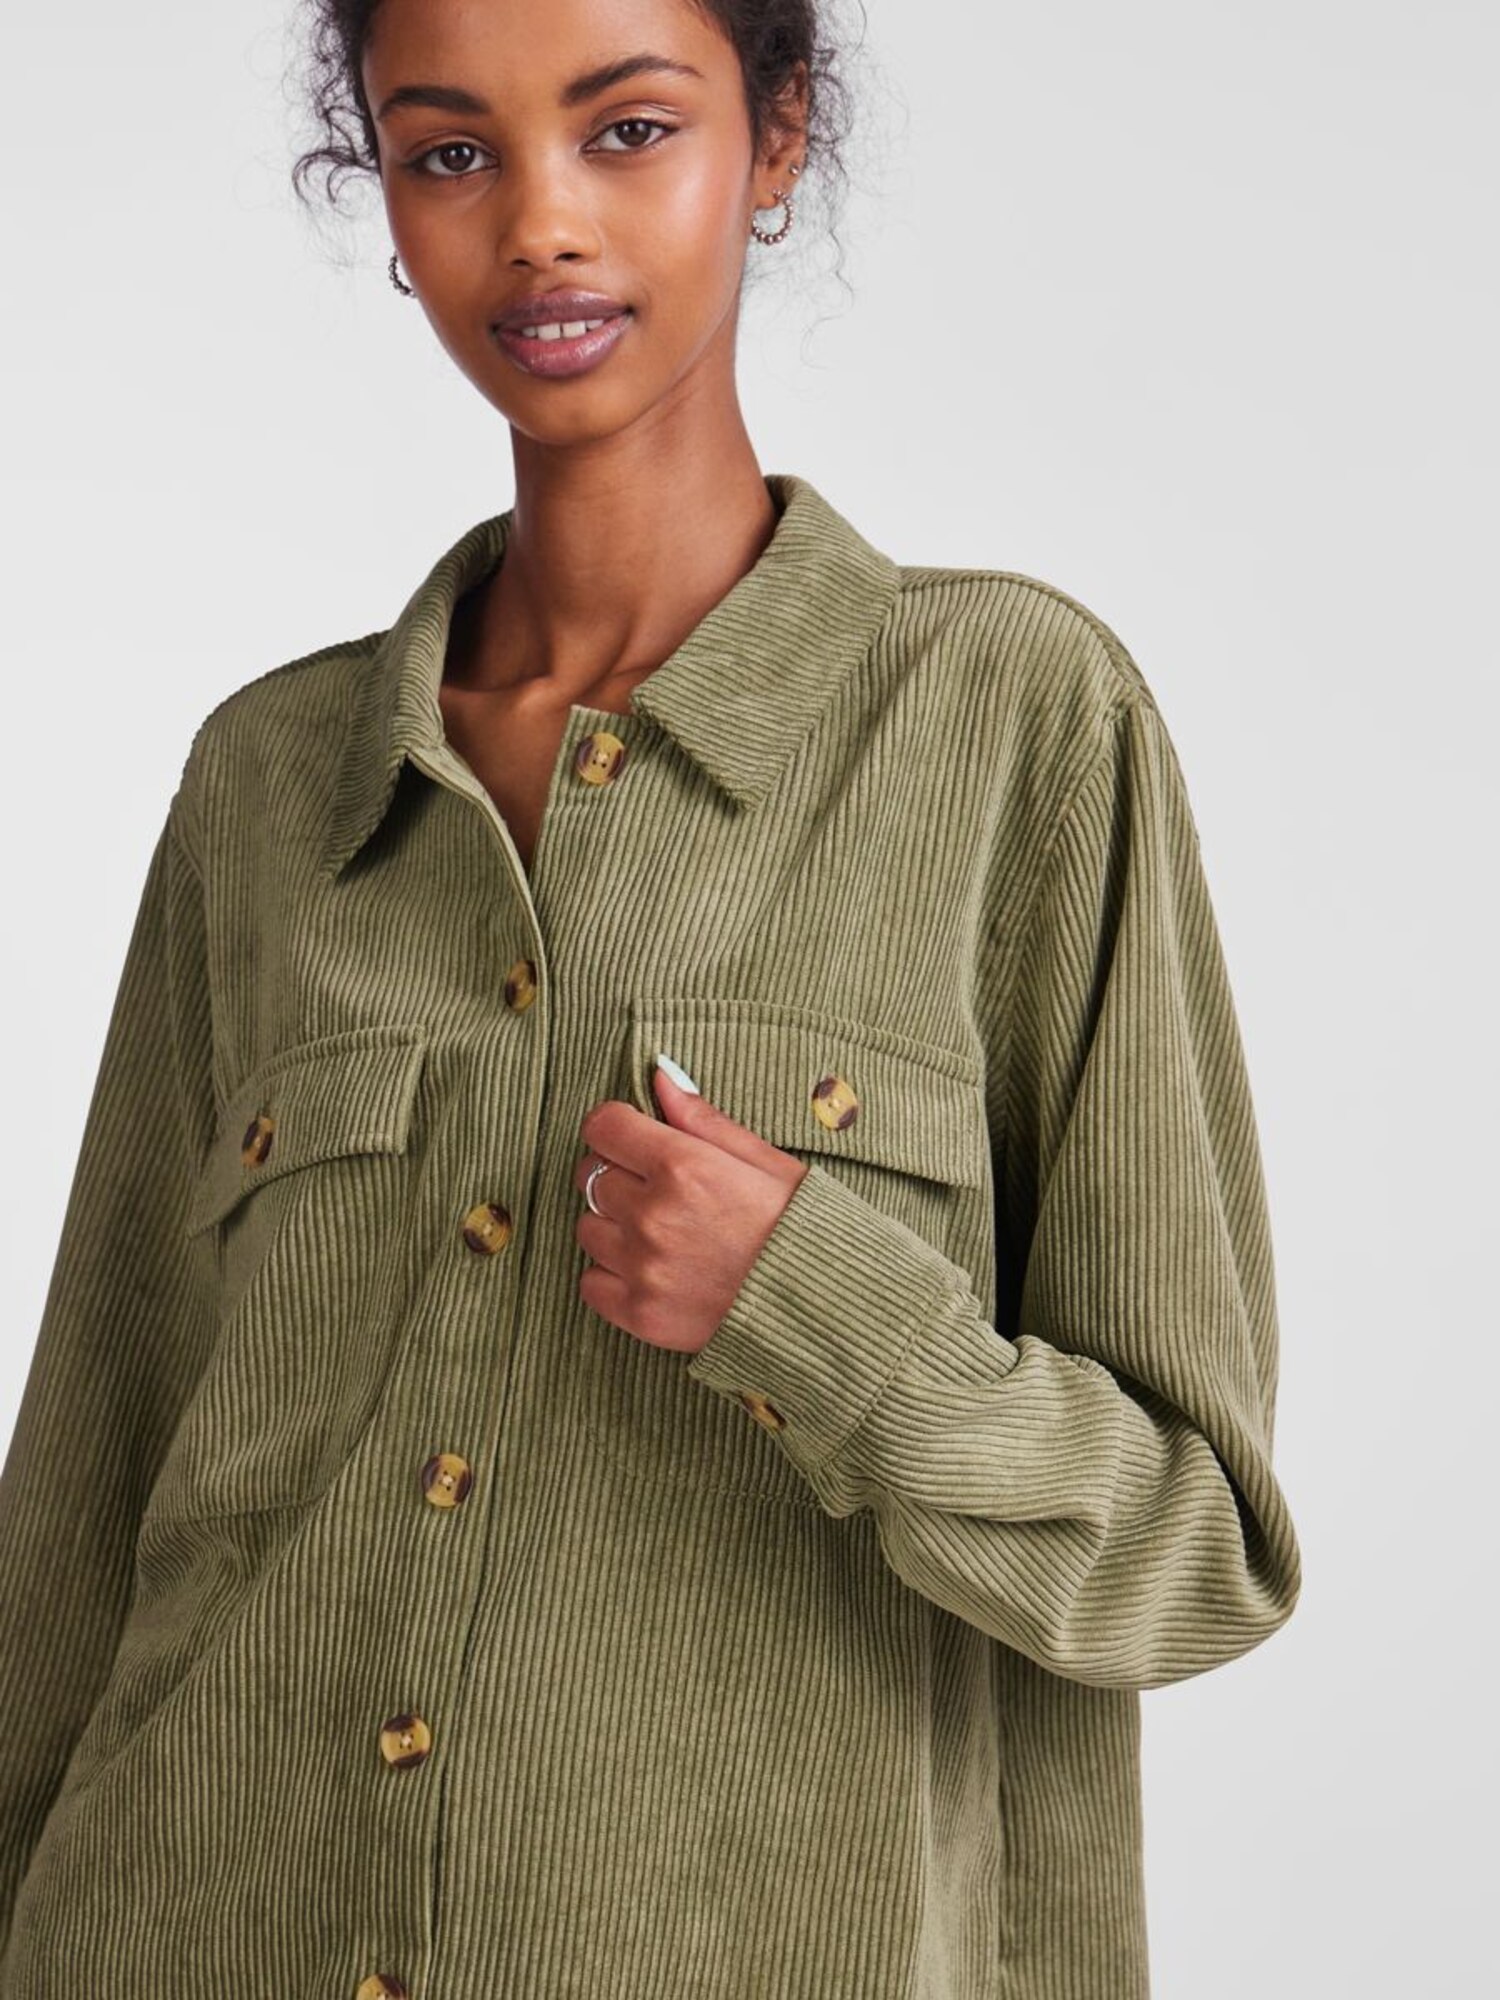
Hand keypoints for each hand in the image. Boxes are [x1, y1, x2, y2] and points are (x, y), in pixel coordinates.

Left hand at [574, 1060, 808, 1354]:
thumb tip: (660, 1076)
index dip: (617, 1127)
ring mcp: (643, 1268)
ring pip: (587, 1228)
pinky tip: (650, 1270)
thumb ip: (703, 1119)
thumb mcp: (765, 1160)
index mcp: (683, 1167)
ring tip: (659, 1233)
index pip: (603, 1126)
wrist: (822, 1307)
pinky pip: (590, 1283)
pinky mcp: (640, 1314)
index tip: (634, 1137)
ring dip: (613, 1225)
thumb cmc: (800, 1229)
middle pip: (591, 1175)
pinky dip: (611, 1276)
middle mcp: (653, 1215)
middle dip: (618, 1174)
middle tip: (657, 1190)